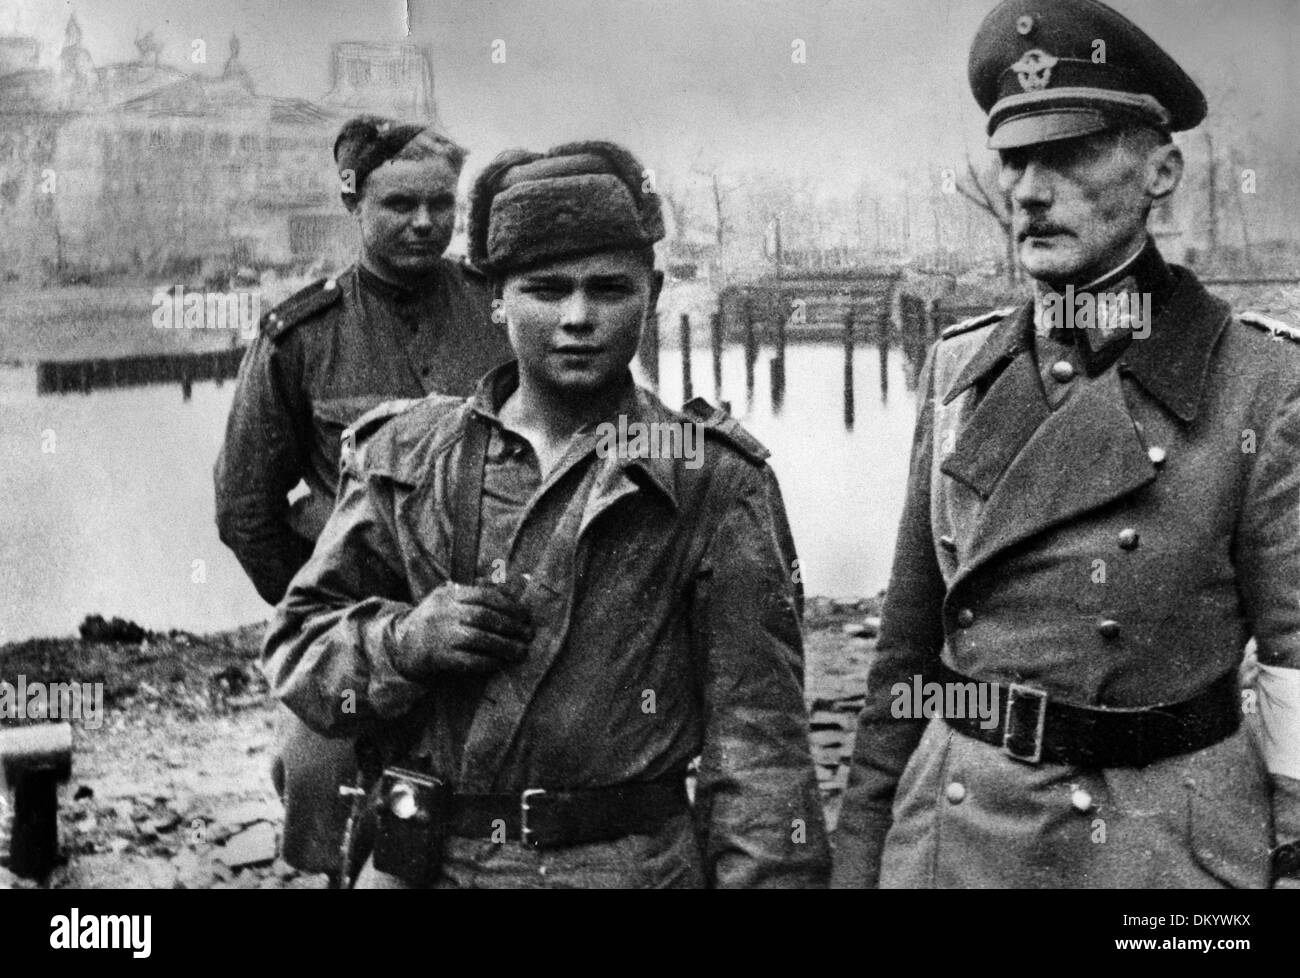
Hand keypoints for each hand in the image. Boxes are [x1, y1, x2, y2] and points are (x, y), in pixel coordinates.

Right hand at [394, 582, 533, 677]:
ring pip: (478, 638)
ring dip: (504, 646)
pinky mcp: (438, 657)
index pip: (484, 595)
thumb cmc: (435, 620)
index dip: (509, 606)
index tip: (526, 616)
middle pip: (483, 616)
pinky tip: (500, 662)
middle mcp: (444, 612)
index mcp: (450, 594)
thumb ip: (476, 593)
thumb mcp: (449, 598)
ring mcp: (440, 635)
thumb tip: (514, 589)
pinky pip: (467, 660)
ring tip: (521, 651)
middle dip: (510, 626)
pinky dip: (487, 661)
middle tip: (528, 635)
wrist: (402, 645)